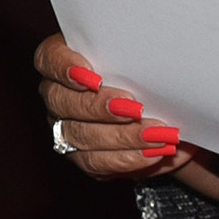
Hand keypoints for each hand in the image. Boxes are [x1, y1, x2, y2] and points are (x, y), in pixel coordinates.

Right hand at [32, 32, 217, 197]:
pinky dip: (128, 158)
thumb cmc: (153, 75)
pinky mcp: (84, 157)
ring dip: (122, 137)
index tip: (95, 77)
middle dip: (99, 107)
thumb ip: (138, 55)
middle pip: (62, 102)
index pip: (49, 59)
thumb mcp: (147, 58)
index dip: (65, 68)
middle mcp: (58, 94)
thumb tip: (153, 57)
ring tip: (156, 135)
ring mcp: (67, 128)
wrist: (169, 113)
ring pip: (81, 136)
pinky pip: (97, 163)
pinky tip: (153, 152)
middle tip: (134, 109)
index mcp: (64, 59)